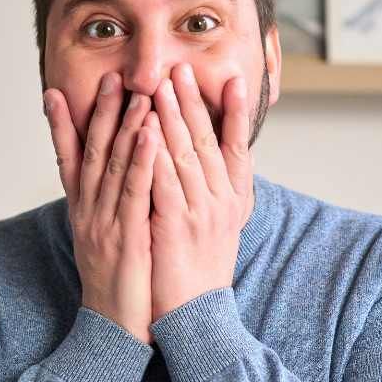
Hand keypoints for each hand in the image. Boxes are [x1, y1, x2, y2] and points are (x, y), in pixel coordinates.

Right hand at [44, 72, 161, 344]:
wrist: (114, 328)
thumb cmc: (116, 284)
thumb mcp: (99, 239)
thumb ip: (100, 207)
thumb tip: (101, 181)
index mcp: (81, 210)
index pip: (66, 159)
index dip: (60, 125)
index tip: (54, 92)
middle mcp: (87, 211)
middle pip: (91, 153)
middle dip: (99, 113)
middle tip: (108, 76)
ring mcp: (105, 222)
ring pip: (113, 165)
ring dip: (123, 125)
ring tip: (134, 92)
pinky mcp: (128, 236)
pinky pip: (135, 191)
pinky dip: (141, 159)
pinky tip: (150, 134)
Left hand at [147, 64, 253, 321]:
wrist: (194, 314)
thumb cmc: (198, 268)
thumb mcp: (215, 224)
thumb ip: (212, 190)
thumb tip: (203, 160)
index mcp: (233, 198)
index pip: (235, 144)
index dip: (235, 110)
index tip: (231, 77)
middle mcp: (222, 200)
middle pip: (206, 140)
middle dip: (192, 101)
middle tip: (180, 67)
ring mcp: (201, 211)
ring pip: (185, 153)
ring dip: (172, 116)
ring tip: (161, 84)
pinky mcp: (177, 224)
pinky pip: (165, 180)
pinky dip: (155, 152)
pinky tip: (146, 128)